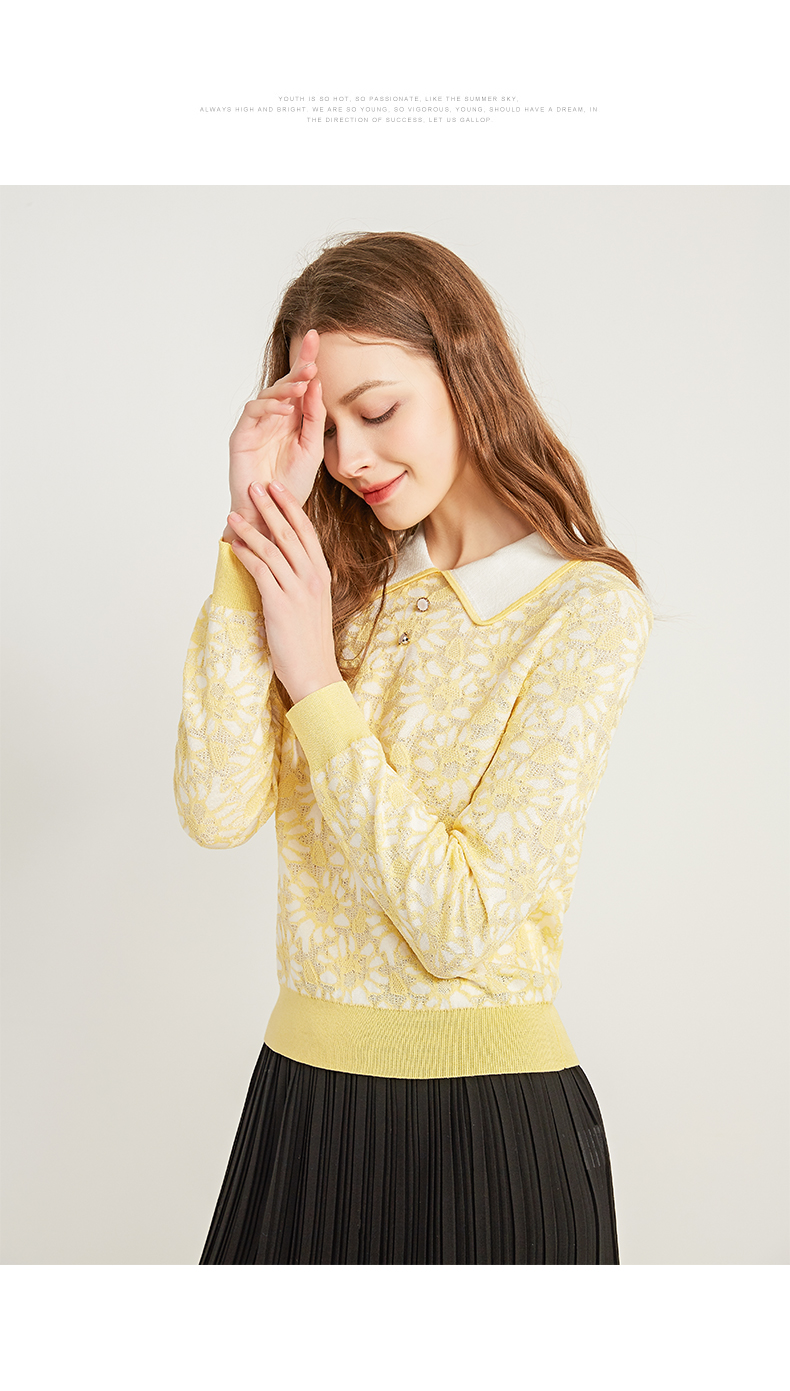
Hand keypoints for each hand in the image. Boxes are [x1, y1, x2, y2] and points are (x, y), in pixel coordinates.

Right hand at [222, 328, 325, 542]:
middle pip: (285, 384)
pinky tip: (286, 410)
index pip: (301, 385)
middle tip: (312, 357)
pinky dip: (269, 408)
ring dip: (286, 388)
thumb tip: (316, 385)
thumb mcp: (313, 449)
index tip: (317, 337)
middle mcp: (275, 418)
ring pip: (269, 395)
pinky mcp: (242, 435)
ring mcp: (257, 425)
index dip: (307, 361)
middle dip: (298, 368)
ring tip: (303, 384)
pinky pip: (254, 412)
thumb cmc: (292, 485)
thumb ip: (315, 418)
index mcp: (294, 419)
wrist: (273, 513)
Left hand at [225, 478, 342, 704]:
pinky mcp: (280, 604)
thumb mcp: (310, 603)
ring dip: (250, 528)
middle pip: (289, 532)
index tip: (277, 488)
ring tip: (234, 514)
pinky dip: (245, 555)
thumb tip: (277, 560)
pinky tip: (233, 546)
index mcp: (321, 574)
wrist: (315, 672)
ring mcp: (297, 590)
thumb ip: (298, 579)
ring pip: (271, 549)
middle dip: (270, 506)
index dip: (290, 507)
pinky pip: (260, 571)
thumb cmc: (309, 641)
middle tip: (254, 486)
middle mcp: (312, 578)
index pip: (306, 531)